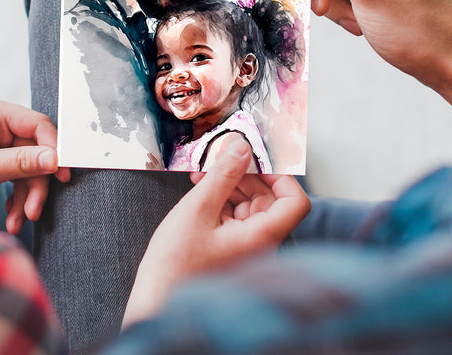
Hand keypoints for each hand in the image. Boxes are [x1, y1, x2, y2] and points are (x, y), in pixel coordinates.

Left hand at [0, 97, 69, 234]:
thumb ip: (19, 163)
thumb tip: (55, 160)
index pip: (39, 125)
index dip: (55, 149)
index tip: (63, 176)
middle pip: (37, 151)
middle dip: (36, 183)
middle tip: (34, 211)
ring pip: (29, 167)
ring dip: (27, 196)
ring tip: (18, 221)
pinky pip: (17, 175)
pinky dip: (17, 196)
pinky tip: (12, 216)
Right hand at [123, 139, 309, 325]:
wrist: (156, 303)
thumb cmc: (175, 266)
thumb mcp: (197, 209)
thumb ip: (223, 175)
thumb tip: (242, 148)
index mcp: (262, 238)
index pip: (295, 203)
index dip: (280, 177)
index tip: (255, 162)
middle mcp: (261, 246)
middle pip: (271, 202)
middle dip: (247, 178)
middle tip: (221, 162)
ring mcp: (247, 252)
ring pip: (251, 210)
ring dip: (231, 189)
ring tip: (203, 177)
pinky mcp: (231, 254)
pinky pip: (236, 222)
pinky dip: (222, 205)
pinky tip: (201, 194)